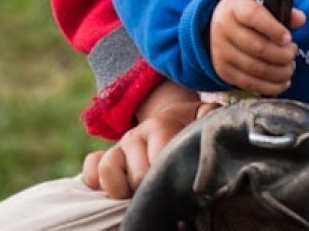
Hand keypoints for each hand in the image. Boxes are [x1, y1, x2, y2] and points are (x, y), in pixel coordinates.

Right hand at [81, 82, 220, 198]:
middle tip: (168, 187)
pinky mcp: (103, 160)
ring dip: (124, 189)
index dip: (172, 173)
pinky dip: (97, 182)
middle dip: (154, 186)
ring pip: (107, 171)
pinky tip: (119, 188)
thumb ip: (211, 118)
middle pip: (137, 174)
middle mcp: (135, 136)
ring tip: (144, 191)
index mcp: (160, 125)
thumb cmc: (191, 126)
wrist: (171, 118)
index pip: (161, 155)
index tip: (183, 182)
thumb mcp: (204, 118)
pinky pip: (90, 171)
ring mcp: (117, 148)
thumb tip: (218, 125)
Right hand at [209, 0, 304, 94]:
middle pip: (256, 47)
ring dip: (279, 72)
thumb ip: (283, 10)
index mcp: (235, 8)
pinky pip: (249, 83)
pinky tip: (283, 82)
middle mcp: (224, 29)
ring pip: (255, 68)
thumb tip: (300, 20)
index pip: (253, 16)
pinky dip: (270, 86)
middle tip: (293, 52)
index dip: (273, 28)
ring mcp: (222, 52)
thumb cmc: (248, 15)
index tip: (289, 38)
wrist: (220, 25)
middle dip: (281, 54)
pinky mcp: (224, 71)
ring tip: (290, 67)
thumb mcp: (262, 4)